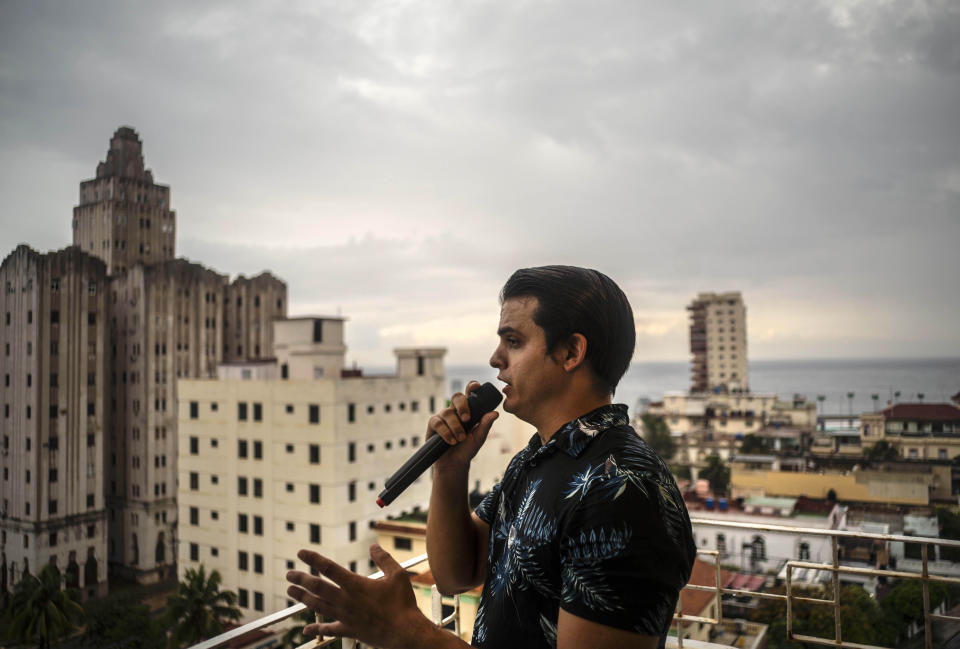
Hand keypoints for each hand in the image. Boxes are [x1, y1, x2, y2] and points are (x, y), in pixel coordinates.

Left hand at [286, 544, 433, 648]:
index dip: (313, 559)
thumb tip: (373, 546)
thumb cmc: (403, 603)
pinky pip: (328, 630)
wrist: (404, 632)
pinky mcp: (349, 630)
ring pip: (318, 606)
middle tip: (288, 574)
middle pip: (317, 587)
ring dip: (302, 598)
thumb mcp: (397, 575)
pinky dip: (316, 629)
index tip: (301, 553)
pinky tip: (306, 630)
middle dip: (301, 579)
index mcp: (355, 585)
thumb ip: (384, 558)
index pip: (328, 568)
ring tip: (291, 592)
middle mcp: (346, 600)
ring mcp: (345, 616)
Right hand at [426, 381, 498, 470]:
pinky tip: (451, 441)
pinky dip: (446, 432)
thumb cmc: (467, 449)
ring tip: (460, 439)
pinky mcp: (433, 425)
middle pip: (456, 396)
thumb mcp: (479, 438)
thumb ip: (485, 425)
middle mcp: (455, 411)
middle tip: (467, 419)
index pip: (469, 394)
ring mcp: (443, 417)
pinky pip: (438, 423)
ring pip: (447, 413)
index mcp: (468, 410)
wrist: (454, 464)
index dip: (471, 387)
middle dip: (462, 405)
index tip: (476, 387)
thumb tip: (495, 413)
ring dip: (455, 427)